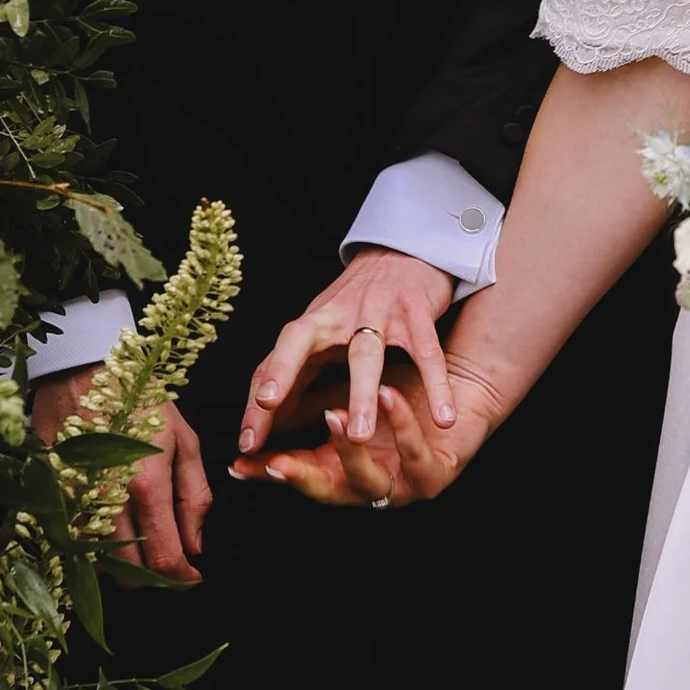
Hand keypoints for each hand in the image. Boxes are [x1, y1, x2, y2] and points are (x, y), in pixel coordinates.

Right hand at [31, 366, 210, 585]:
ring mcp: (74, 500)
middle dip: (154, 579)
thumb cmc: (139, 398)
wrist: (82, 369)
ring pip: (98, 562)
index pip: (164, 558)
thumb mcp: (184, 440)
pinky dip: (94, 546)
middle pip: (129, 571)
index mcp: (146, 486)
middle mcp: (106, 501)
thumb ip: (194, 496)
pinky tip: (111, 531)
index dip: (181, 578)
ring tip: (141, 546)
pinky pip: (73, 539)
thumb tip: (196, 545)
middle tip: (169, 565)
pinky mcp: (51, 495)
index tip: (192, 577)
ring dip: (123, 565)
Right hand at [231, 356, 502, 510]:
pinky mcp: (438, 475)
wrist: (462, 387)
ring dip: (348, 450)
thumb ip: (307, 406)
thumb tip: (258, 407)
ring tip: (333, 415)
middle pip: (328, 491)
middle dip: (302, 475)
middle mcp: (372, 488)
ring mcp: (404, 487)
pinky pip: (415, 455)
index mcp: (346, 472)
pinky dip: (400, 426)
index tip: (244, 459)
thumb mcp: (347, 397)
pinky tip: (386, 397)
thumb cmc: (400, 394)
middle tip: (277, 459)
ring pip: (369, 480)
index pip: (300, 475)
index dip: (271, 469)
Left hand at [238, 248, 458, 460]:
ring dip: (361, 396)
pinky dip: (436, 386)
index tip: (246, 438)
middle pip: (301, 342)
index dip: (257, 396)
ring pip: (366, 356)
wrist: (406, 251)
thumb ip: (294, 372)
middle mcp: (337, 315)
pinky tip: (443, 420)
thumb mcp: (321, 332)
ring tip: (359, 438)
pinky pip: (427, 354)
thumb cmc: (358, 301)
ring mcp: (377, 312)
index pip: (273, 358)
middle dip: (284, 373)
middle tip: (269, 408)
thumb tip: (263, 417)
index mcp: (310, 322)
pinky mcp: (416, 313)